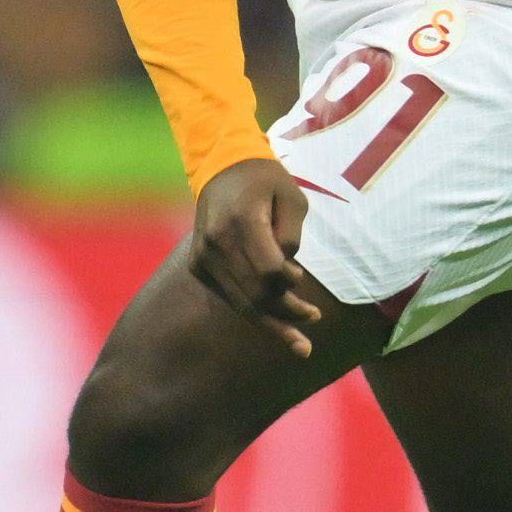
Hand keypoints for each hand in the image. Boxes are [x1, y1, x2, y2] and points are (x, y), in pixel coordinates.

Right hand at [187, 156, 322, 356]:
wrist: (221, 167)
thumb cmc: (266, 181)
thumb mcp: (293, 198)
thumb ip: (292, 238)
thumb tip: (285, 277)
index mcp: (242, 220)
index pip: (269, 271)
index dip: (290, 282)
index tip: (301, 276)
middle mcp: (216, 242)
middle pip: (255, 294)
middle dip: (287, 313)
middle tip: (313, 318)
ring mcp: (203, 256)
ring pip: (241, 303)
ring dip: (273, 323)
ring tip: (301, 344)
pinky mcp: (198, 265)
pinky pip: (230, 297)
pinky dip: (253, 311)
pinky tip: (275, 319)